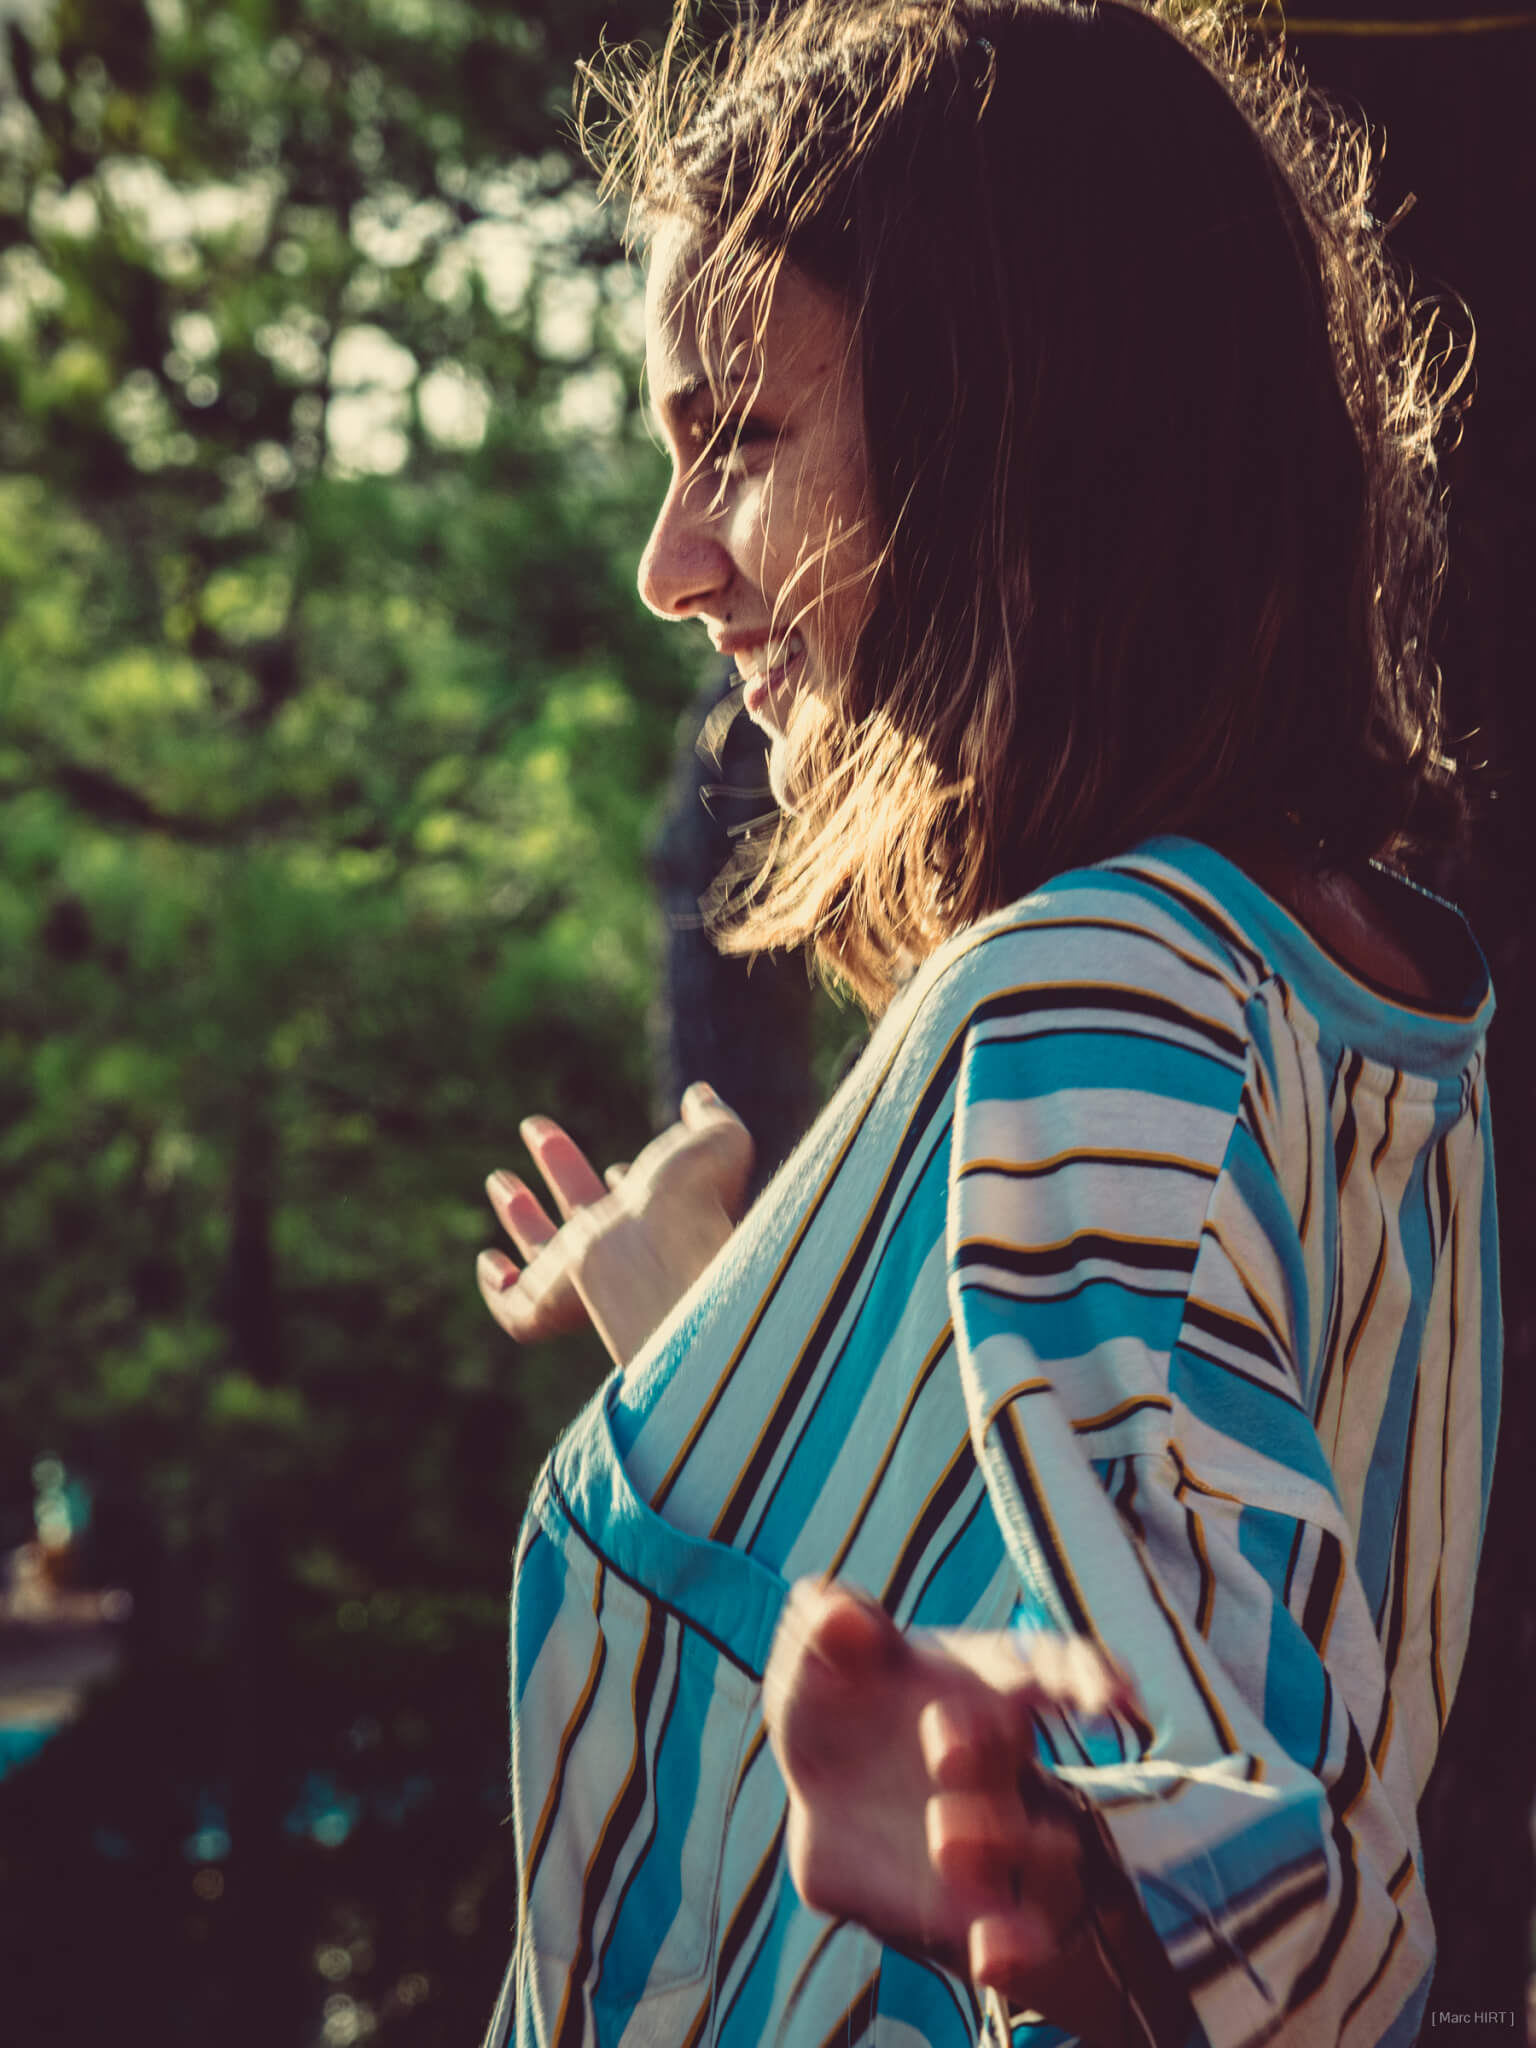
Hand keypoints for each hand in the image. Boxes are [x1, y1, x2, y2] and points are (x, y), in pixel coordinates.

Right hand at [476, 1082, 753, 1367]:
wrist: (658, 1249)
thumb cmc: (692, 1199)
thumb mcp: (714, 1143)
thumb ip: (711, 1120)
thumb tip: (702, 1097)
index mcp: (660, 1227)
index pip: (637, 1208)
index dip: (625, 1185)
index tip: (617, 1168)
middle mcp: (621, 1258)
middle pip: (584, 1219)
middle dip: (562, 1176)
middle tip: (539, 1134)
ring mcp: (580, 1285)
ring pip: (545, 1254)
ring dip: (521, 1216)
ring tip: (498, 1177)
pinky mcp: (545, 1307)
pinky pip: (516, 1311)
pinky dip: (497, 1289)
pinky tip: (489, 1261)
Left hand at [763, 1579, 1134, 1988]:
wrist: (831, 1793)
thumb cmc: (843, 1708)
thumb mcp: (822, 1655)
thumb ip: (826, 1623)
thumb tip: (842, 1620)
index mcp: (977, 1685)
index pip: (1045, 1668)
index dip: (1084, 1677)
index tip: (1109, 1696)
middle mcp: (1001, 1762)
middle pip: (1019, 1759)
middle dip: (988, 1754)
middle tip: (940, 1749)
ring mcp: (997, 1837)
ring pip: (1039, 1852)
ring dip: (1002, 1845)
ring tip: (944, 1838)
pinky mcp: (974, 1906)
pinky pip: (1017, 1934)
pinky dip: (1016, 1946)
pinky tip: (993, 1954)